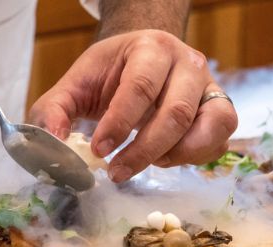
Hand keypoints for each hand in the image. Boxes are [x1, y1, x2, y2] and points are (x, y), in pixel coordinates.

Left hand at [29, 29, 237, 181]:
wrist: (145, 60)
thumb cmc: (111, 73)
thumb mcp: (77, 84)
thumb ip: (55, 110)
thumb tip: (52, 144)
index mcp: (151, 48)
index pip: (140, 86)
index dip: (119, 123)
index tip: (99, 151)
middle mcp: (188, 63)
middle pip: (176, 112)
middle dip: (144, 150)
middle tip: (117, 172)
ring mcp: (210, 87)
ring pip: (209, 127)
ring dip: (176, 155)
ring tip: (148, 163)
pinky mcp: (221, 111)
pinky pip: (219, 141)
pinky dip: (194, 158)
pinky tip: (166, 158)